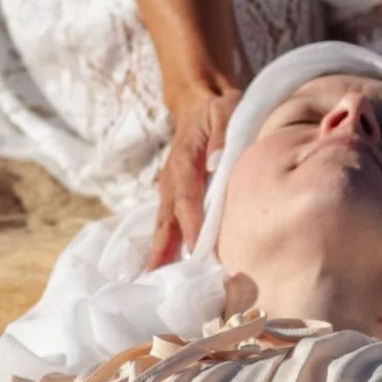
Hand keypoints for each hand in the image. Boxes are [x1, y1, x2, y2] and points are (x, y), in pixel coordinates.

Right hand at [149, 84, 238, 262]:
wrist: (200, 101)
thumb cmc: (218, 108)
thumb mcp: (225, 110)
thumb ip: (223, 134)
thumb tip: (216, 164)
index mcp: (185, 161)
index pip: (187, 198)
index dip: (190, 224)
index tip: (194, 249)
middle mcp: (172, 178)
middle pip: (167, 217)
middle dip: (163, 248)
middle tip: (158, 278)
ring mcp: (170, 187)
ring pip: (164, 223)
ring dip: (160, 250)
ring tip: (155, 280)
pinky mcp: (174, 193)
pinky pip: (168, 221)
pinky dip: (165, 243)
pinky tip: (164, 266)